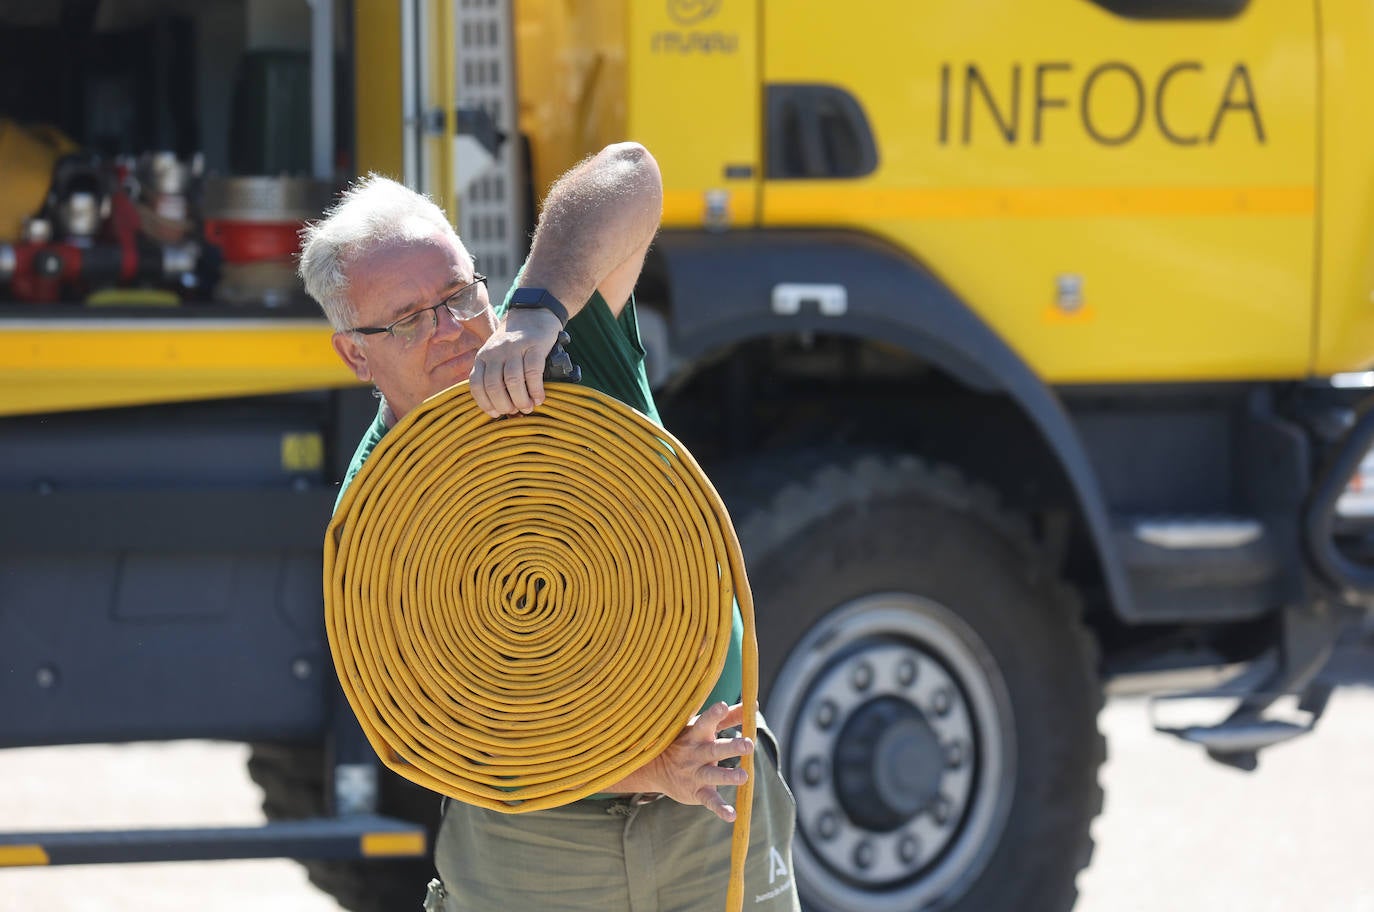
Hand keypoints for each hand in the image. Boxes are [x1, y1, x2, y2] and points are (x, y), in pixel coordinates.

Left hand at [469, 307, 563, 416]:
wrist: (533, 312)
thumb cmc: (514, 341)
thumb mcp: (496, 354)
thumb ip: (494, 374)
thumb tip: (500, 406)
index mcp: (483, 356)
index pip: (477, 384)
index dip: (485, 403)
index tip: (495, 414)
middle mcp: (495, 352)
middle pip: (494, 385)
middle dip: (504, 405)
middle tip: (515, 412)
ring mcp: (515, 348)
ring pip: (513, 380)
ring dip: (521, 399)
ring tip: (528, 408)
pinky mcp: (534, 345)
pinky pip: (533, 372)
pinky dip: (536, 389)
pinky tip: (540, 397)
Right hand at [607, 701, 753, 822]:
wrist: (656, 769)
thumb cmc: (688, 742)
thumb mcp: (702, 728)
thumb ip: (728, 718)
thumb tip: (753, 704)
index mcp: (696, 734)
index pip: (705, 722)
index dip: (714, 714)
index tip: (723, 706)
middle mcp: (695, 753)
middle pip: (714, 749)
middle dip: (731, 747)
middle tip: (748, 745)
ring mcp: (695, 773)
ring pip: (712, 774)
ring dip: (728, 776)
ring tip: (744, 776)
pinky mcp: (696, 792)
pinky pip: (709, 800)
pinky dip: (720, 808)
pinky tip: (731, 815)